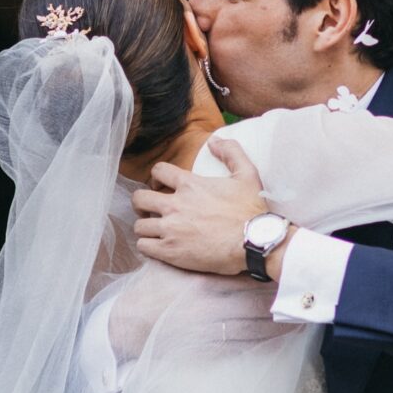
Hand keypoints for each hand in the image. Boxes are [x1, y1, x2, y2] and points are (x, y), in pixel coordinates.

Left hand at [132, 137, 270, 274]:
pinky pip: (143, 246)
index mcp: (189, 184)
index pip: (158, 171)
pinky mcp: (170, 252)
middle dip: (141, 203)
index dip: (157, 178)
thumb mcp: (247, 174)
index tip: (160, 187)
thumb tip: (215, 141)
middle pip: (139, 199)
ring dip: (146, 227)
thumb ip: (231, 152)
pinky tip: (157, 247)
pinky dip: (147, 246)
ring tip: (155, 232)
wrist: (253, 242)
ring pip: (139, 225)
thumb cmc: (250, 210)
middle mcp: (174, 205)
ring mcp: (170, 229)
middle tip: (150, 210)